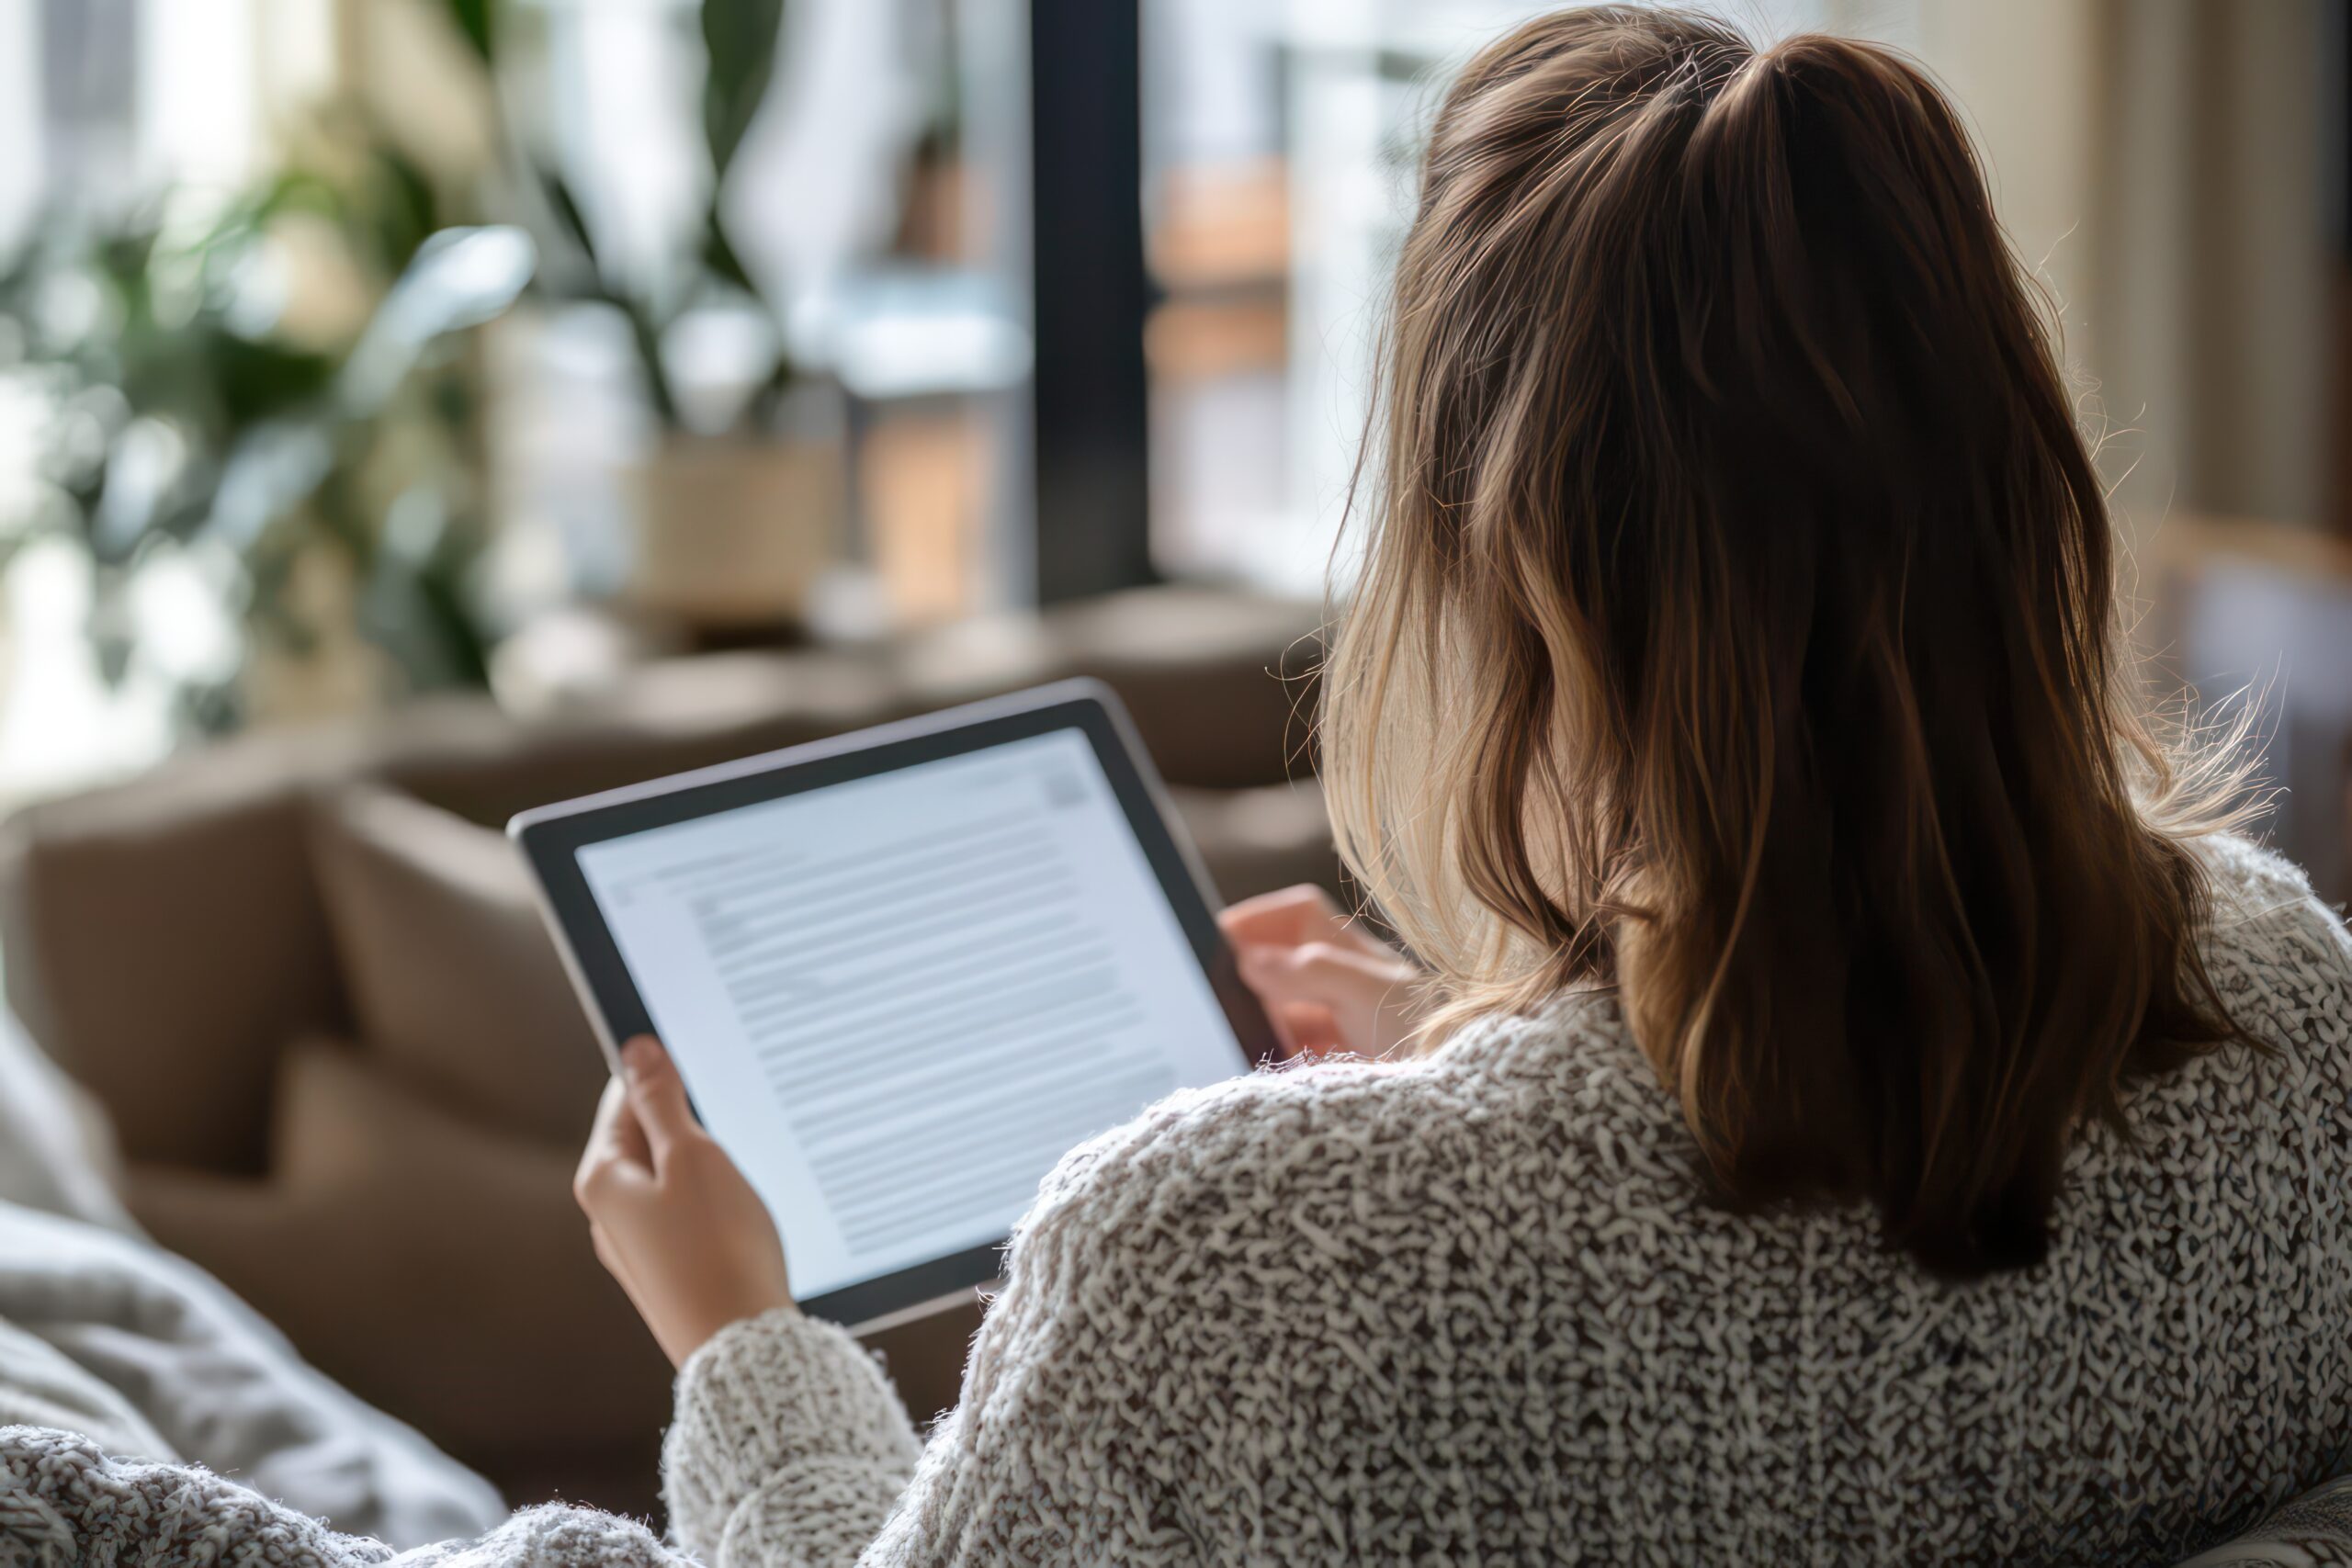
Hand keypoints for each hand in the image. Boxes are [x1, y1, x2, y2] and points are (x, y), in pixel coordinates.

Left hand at [575, 1036, 795, 1366]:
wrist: (743, 1348)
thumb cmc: (719, 1250)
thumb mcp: (693, 1158)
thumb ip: (662, 1101)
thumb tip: (636, 1051)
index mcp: (603, 1181)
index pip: (622, 1101)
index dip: (662, 1075)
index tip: (698, 1060)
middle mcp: (608, 1217)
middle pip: (644, 1142)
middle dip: (686, 1125)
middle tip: (731, 1124)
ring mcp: (637, 1250)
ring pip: (667, 1182)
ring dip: (703, 1169)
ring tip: (739, 1177)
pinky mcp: (667, 1275)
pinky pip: (683, 1219)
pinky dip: (710, 1206)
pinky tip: (739, 1218)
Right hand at [1218, 884, 1426, 1059]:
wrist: (1456, 1094)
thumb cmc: (1428, 1031)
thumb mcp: (1366, 992)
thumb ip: (1309, 971)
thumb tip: (1250, 960)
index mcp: (1352, 954)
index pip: (1299, 914)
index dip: (1261, 916)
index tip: (1221, 935)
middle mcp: (1343, 984)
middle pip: (1281, 965)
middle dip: (1250, 977)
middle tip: (1221, 994)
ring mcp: (1338, 1026)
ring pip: (1281, 1013)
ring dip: (1260, 1020)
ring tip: (1240, 1032)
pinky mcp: (1334, 1067)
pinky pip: (1290, 1054)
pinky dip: (1273, 1056)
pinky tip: (1264, 1064)